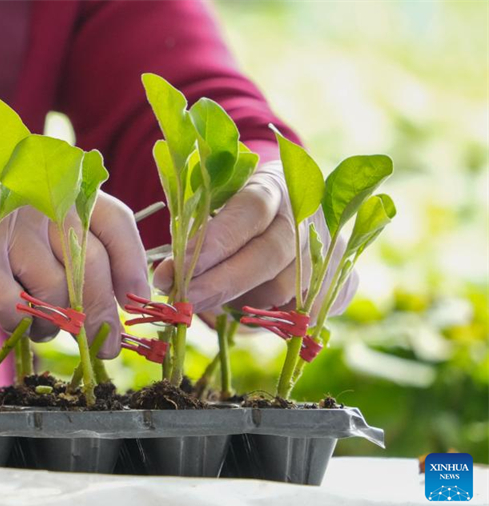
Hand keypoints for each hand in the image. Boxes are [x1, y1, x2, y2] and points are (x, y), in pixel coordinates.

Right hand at [0, 192, 149, 358]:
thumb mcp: (45, 242)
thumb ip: (84, 262)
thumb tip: (126, 310)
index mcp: (62, 191)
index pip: (114, 221)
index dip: (132, 264)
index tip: (135, 300)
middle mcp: (38, 199)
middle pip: (90, 263)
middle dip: (101, 314)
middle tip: (105, 346)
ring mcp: (6, 225)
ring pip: (56, 292)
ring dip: (55, 325)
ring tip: (42, 327)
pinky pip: (18, 308)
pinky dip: (21, 326)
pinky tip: (13, 321)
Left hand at [153, 160, 356, 320]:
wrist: (289, 213)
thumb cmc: (238, 214)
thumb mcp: (215, 210)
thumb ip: (193, 237)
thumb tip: (165, 279)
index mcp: (275, 185)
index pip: (248, 211)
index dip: (213, 243)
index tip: (176, 270)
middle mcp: (310, 214)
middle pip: (269, 254)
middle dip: (221, 282)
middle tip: (185, 300)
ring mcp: (333, 246)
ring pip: (284, 288)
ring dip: (245, 301)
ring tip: (219, 297)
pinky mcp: (345, 278)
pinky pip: (306, 310)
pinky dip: (275, 315)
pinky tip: (253, 307)